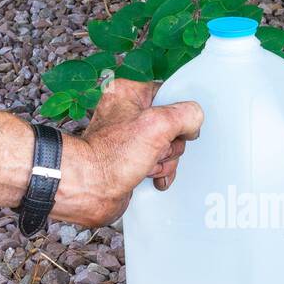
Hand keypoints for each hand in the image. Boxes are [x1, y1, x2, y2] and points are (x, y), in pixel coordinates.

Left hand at [50, 78, 202, 227]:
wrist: (90, 189)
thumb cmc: (111, 156)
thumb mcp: (159, 124)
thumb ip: (186, 114)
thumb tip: (193, 123)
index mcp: (128, 93)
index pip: (169, 95)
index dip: (176, 115)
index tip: (172, 128)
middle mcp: (127, 114)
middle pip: (172, 125)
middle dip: (169, 145)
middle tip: (154, 150)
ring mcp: (129, 139)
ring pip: (167, 147)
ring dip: (164, 161)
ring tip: (146, 165)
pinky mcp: (131, 161)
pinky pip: (158, 164)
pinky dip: (159, 173)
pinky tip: (149, 176)